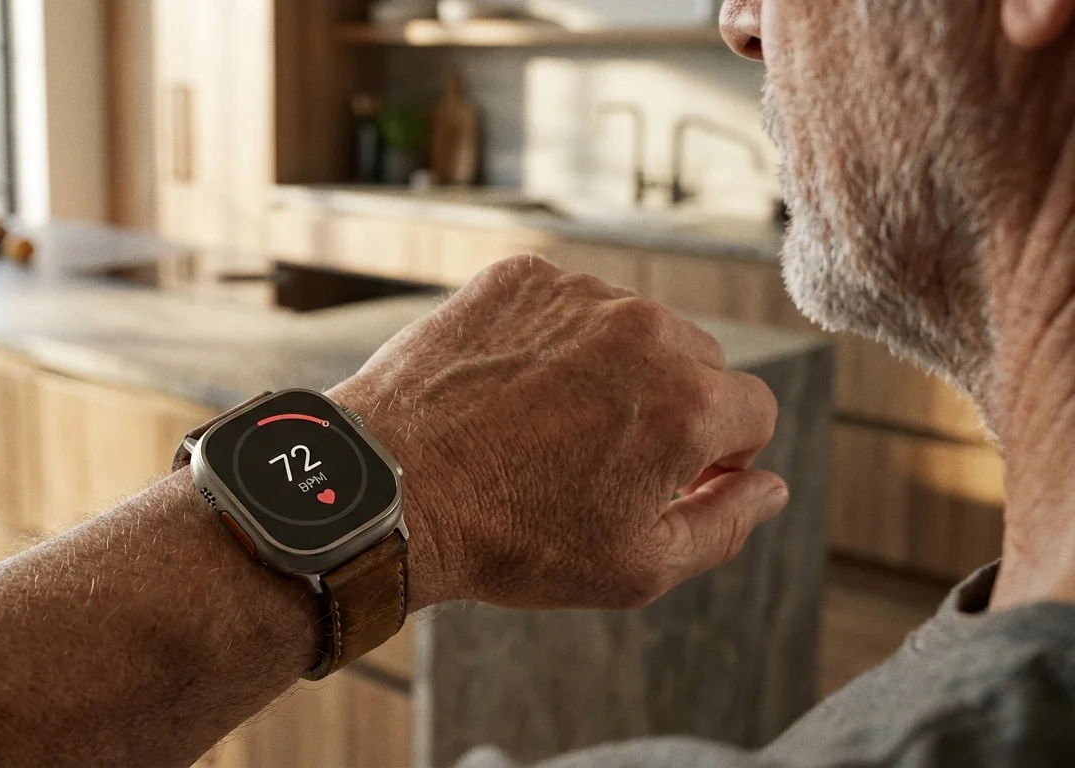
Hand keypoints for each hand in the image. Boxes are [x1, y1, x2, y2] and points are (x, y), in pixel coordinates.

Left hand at [330, 255, 786, 611]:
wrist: (391, 489)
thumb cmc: (512, 540)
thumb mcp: (637, 567)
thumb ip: (726, 523)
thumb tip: (772, 487)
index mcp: (690, 402)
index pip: (754, 412)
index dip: (719, 456)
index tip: (669, 478)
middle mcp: (646, 330)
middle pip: (697, 362)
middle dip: (671, 407)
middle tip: (602, 458)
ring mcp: (578, 295)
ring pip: (632, 328)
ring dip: (611, 369)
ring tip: (546, 426)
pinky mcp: (519, 277)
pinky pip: (566, 304)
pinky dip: (552, 339)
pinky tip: (511, 389)